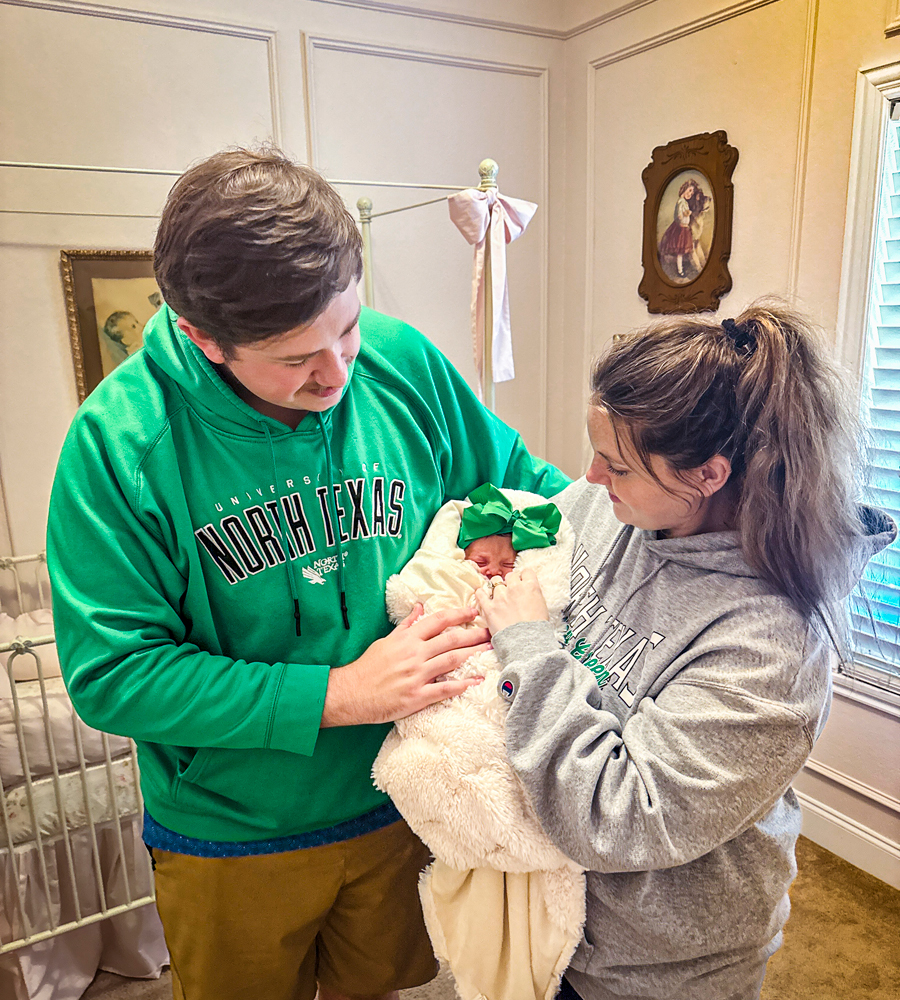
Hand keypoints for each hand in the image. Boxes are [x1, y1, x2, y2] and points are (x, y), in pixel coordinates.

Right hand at [321, 604, 489, 726]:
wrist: (350, 693)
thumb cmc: (368, 667)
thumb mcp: (385, 641)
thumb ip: (406, 626)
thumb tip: (419, 608)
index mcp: (407, 639)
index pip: (437, 621)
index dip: (458, 614)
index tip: (474, 610)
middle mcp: (414, 654)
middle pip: (451, 640)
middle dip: (474, 634)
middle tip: (492, 629)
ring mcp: (416, 675)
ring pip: (451, 661)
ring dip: (473, 654)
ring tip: (490, 649)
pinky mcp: (417, 696)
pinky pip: (444, 689)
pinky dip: (462, 684)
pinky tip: (476, 681)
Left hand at [474, 568, 548, 635]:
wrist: (527, 643)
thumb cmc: (538, 628)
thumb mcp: (543, 607)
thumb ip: (533, 595)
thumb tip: (529, 592)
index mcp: (530, 587)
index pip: (527, 572)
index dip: (525, 577)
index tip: (523, 582)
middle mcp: (515, 588)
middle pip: (511, 575)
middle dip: (511, 581)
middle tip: (512, 590)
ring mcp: (500, 597)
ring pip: (495, 582)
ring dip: (497, 587)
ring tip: (499, 595)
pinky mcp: (489, 607)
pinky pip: (481, 594)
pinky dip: (481, 593)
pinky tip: (482, 594)